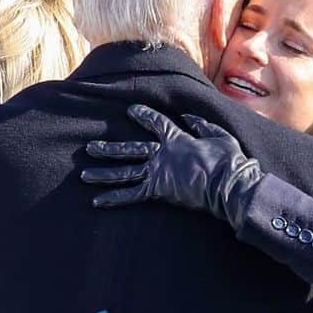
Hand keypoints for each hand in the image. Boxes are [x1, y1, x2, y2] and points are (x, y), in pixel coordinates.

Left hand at [81, 104, 263, 229]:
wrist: (228, 183)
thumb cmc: (229, 161)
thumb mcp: (220, 135)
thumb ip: (202, 125)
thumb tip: (188, 116)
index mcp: (177, 138)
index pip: (156, 123)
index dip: (143, 115)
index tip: (131, 110)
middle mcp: (161, 154)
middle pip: (129, 149)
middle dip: (108, 149)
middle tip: (90, 147)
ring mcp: (158, 172)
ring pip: (124, 172)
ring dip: (103, 173)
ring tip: (84, 174)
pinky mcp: (158, 190)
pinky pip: (132, 195)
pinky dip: (114, 198)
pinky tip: (97, 202)